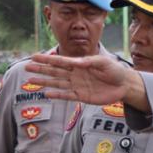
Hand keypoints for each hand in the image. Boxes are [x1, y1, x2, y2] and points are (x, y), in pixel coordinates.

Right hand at [26, 53, 145, 109]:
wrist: (124, 85)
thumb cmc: (114, 70)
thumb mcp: (103, 62)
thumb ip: (88, 62)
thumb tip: (74, 62)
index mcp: (80, 64)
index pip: (60, 61)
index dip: (47, 59)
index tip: (35, 56)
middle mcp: (76, 74)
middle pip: (55, 71)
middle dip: (41, 69)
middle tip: (27, 67)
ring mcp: (78, 85)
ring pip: (58, 83)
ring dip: (45, 82)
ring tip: (32, 80)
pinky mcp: (82, 96)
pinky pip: (67, 95)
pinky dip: (58, 95)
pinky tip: (47, 94)